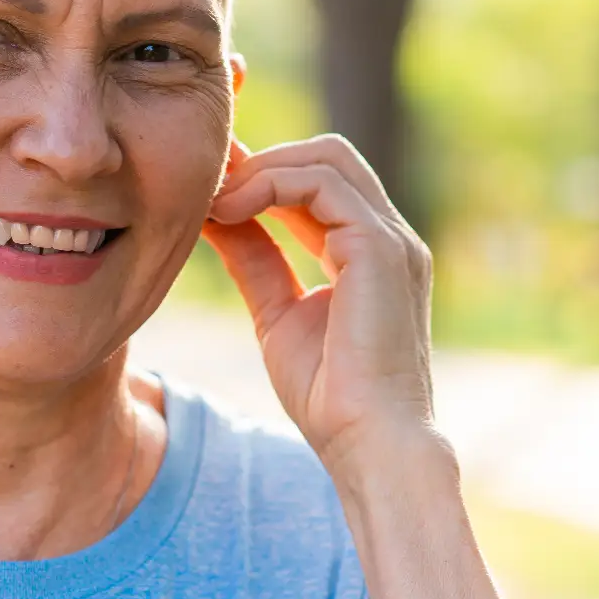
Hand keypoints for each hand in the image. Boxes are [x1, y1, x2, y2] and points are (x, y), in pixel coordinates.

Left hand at [203, 135, 436, 474]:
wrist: (369, 442)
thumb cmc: (331, 397)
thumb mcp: (278, 314)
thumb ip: (256, 260)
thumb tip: (215, 217)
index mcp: (371, 252)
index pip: (321, 183)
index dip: (264, 174)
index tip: (209, 186)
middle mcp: (388, 237)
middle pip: (328, 156)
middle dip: (264, 160)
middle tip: (208, 186)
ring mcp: (390, 238)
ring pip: (326, 158)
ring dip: (261, 170)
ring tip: (213, 202)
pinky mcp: (379, 247)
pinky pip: (322, 183)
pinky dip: (270, 185)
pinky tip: (229, 212)